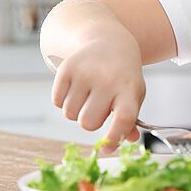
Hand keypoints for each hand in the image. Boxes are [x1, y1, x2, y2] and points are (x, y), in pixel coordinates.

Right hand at [49, 35, 144, 152]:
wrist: (108, 41)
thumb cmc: (122, 75)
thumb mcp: (133, 94)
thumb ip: (130, 119)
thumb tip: (128, 139)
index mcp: (129, 87)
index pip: (123, 118)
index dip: (114, 137)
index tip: (106, 149)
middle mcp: (107, 79)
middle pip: (88, 123)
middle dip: (90, 121)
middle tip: (98, 107)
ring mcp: (85, 72)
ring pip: (70, 114)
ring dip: (77, 110)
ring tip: (88, 94)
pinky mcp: (66, 69)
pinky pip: (57, 102)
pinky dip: (64, 100)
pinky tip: (77, 87)